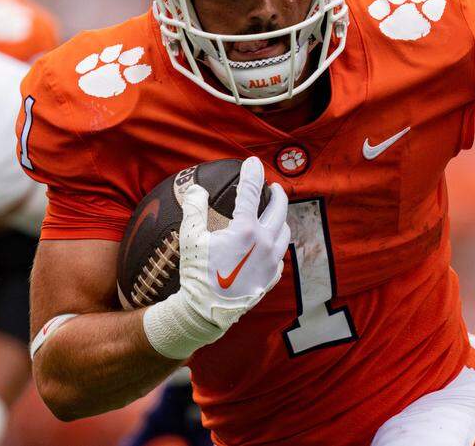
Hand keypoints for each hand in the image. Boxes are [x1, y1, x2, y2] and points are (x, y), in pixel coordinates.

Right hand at [143, 157, 290, 358]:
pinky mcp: (271, 277)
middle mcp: (265, 242)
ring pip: (284, 232)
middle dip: (277, 194)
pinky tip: (269, 245)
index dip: (252, 173)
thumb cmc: (198, 274)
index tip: (253, 162)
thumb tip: (196, 188)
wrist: (208, 311)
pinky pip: (280, 256)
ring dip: (280, 219)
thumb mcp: (190, 238)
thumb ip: (194, 209)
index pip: (251, 192)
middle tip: (273, 187)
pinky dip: (276, 245)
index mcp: (245, 230)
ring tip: (273, 214)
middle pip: (279, 209)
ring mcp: (271, 261)